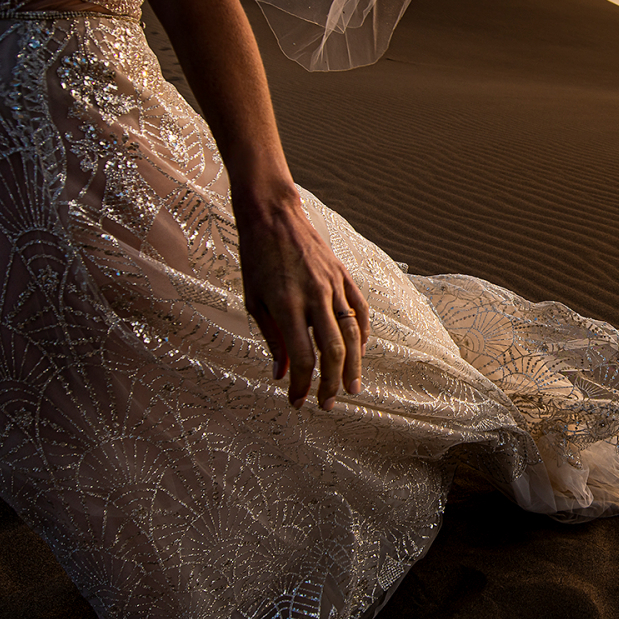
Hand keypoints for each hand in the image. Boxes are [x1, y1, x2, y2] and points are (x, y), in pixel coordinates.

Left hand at [236, 190, 369, 409]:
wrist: (273, 214)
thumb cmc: (256, 257)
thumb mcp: (254, 300)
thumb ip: (271, 338)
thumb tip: (281, 373)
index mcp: (286, 305)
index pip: (303, 357)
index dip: (302, 385)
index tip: (297, 401)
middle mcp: (314, 297)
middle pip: (333, 351)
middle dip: (331, 383)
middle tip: (327, 404)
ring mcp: (332, 285)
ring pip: (352, 334)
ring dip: (354, 366)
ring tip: (353, 387)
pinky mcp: (342, 275)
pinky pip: (360, 310)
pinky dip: (364, 333)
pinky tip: (362, 351)